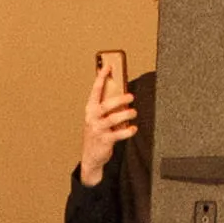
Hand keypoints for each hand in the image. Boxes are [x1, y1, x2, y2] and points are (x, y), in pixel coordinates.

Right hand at [74, 64, 139, 184]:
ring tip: (134, 112)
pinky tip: (134, 128)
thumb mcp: (98, 117)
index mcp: (90, 109)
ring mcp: (97, 130)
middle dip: (119, 99)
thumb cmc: (97, 133)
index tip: (108, 66)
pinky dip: (128, 131)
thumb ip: (106, 106)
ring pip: (113, 119)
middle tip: (130, 96)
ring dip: (126, 114)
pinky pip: (118, 134)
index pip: (95, 90)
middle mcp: (92, 118)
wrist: (91, 156)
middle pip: (106, 105)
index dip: (101, 77)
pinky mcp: (104, 141)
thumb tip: (122, 92)